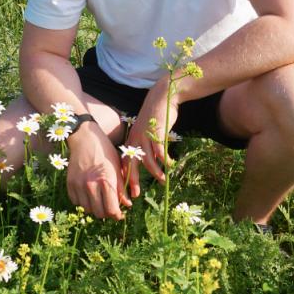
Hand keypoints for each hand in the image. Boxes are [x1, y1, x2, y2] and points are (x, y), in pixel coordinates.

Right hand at [66, 122, 130, 219]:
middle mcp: (91, 185)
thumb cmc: (105, 152)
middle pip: (99, 213)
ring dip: (94, 208)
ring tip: (99, 201)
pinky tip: (88, 195)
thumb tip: (127, 205)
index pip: (111, 210)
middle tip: (110, 208)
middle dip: (106, 213)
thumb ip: (121, 188)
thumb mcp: (118, 167)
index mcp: (106, 181)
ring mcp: (79, 185)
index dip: (117, 215)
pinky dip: (83, 202)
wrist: (85, 139)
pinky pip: (76, 202)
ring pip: (87, 209)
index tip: (119, 214)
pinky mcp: (70, 184)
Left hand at [123, 79, 177, 197]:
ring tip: (162, 181)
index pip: (124, 162)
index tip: (127, 190)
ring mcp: (145, 137)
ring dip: (155, 172)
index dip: (125, 177)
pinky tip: (169, 165)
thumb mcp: (145, 132)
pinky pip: (160, 151)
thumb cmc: (154, 117)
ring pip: (147, 160)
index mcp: (131, 140)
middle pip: (131, 164)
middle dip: (132, 181)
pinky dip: (165, 160)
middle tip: (135, 195)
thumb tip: (145, 162)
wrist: (162, 98)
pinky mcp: (157, 133)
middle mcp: (135, 140)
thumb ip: (143, 146)